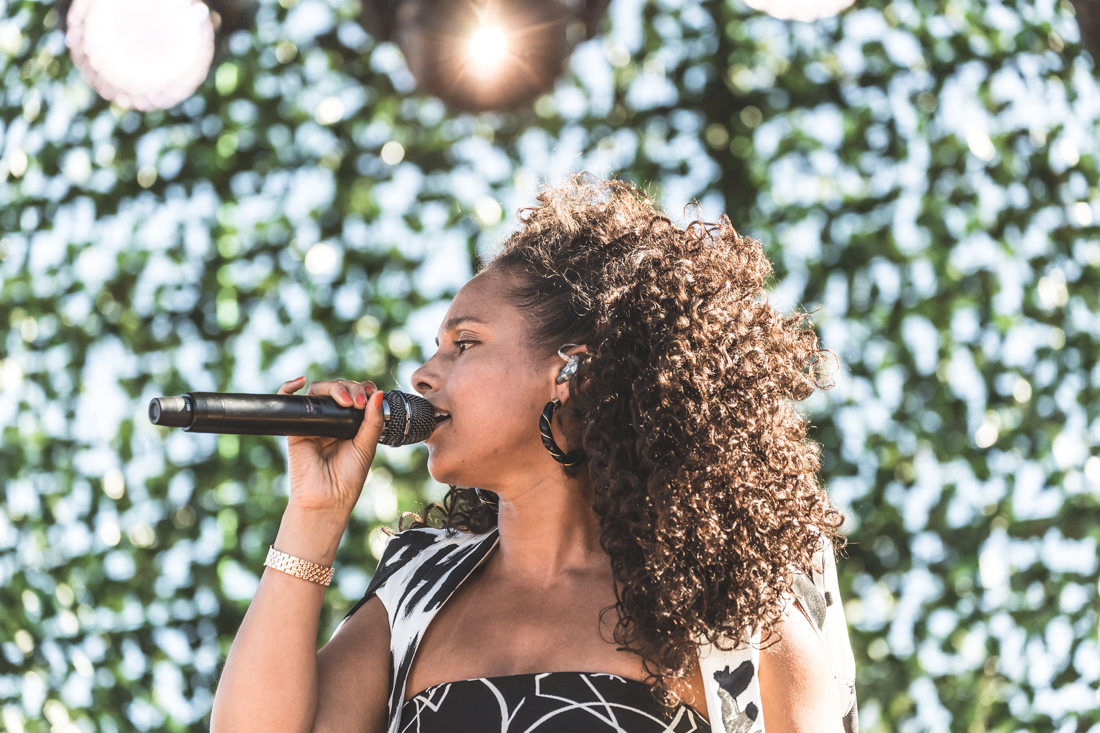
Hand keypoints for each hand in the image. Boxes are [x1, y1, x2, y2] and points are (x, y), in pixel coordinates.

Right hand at [276, 376, 385, 516]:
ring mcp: (313, 422)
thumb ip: (373, 421)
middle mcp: (331, 420)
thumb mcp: (366, 446)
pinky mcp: (296, 428)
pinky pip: (288, 401)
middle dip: (350, 388)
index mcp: (350, 423)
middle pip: (337, 389)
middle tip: (358, 402)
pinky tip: (300, 381)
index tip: (371, 393)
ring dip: (332, 387)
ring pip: (317, 391)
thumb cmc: (347, 478)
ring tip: (345, 400)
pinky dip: (289, 387)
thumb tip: (379, 393)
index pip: (354, 394)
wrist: (327, 499)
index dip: (362, 388)